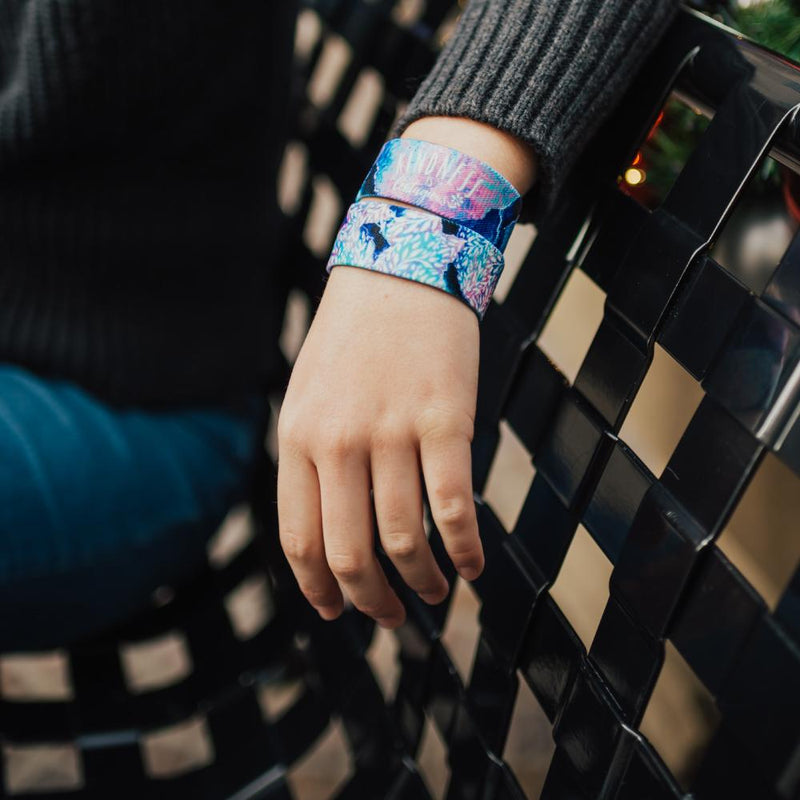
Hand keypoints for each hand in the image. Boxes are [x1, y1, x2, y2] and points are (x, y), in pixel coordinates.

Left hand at [277, 266, 481, 626]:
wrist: (402, 265)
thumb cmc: (354, 338)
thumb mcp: (309, 394)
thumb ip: (310, 459)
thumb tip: (331, 532)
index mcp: (297, 438)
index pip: (300, 539)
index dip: (319, 589)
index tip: (338, 610)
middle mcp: (339, 441)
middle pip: (351, 552)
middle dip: (372, 600)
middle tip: (392, 615)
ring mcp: (393, 431)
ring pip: (406, 539)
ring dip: (423, 582)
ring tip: (436, 594)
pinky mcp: (446, 420)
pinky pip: (455, 506)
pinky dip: (466, 548)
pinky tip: (473, 565)